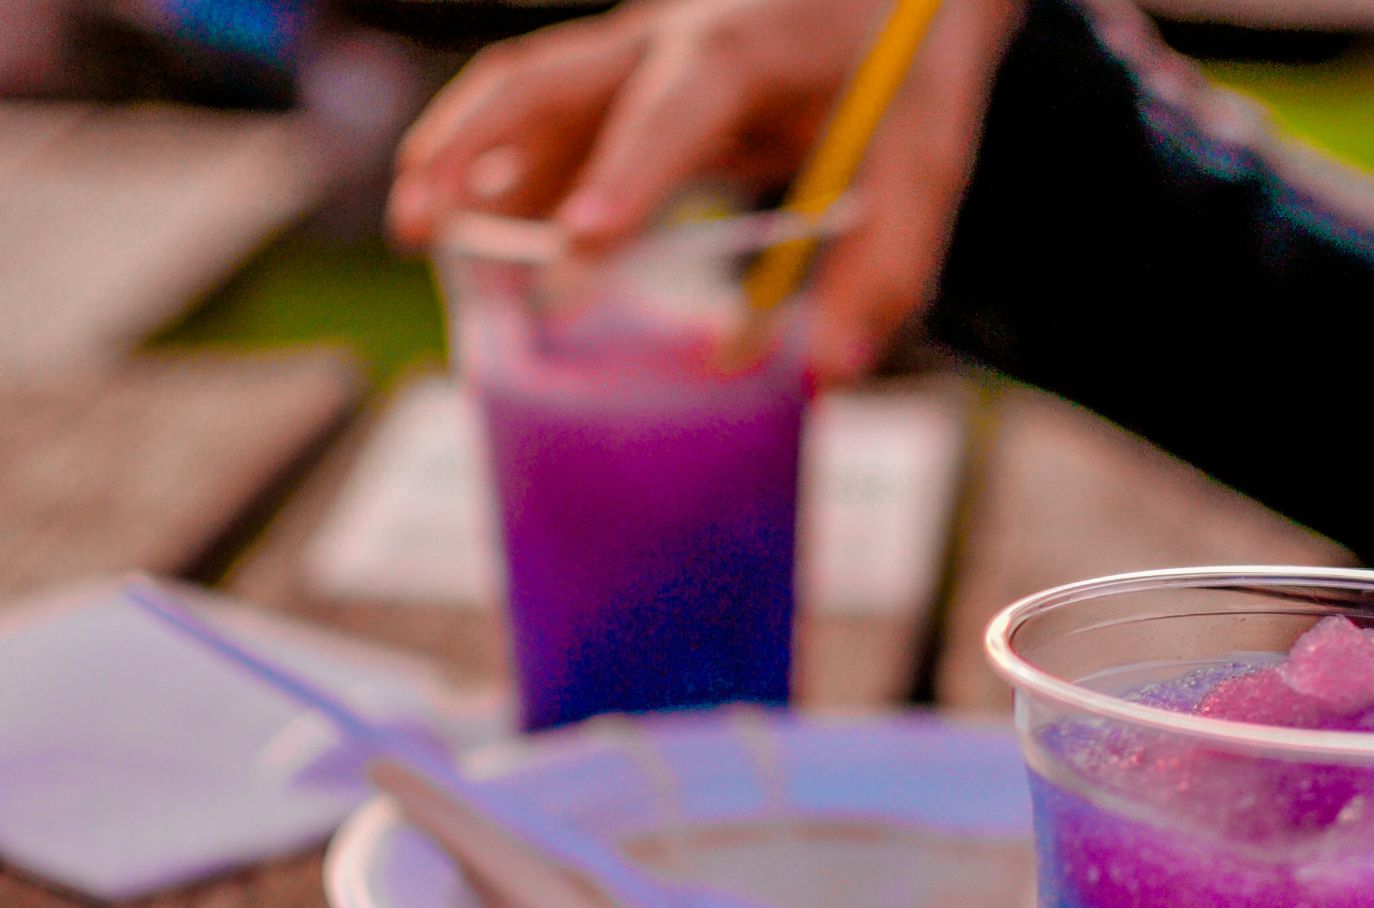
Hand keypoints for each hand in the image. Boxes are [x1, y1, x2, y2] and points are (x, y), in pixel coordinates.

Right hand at [389, 0, 1018, 379]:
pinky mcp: (625, 81)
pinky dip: (500, 179)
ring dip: (460, 157)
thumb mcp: (925, 160)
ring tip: (417, 233)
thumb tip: (831, 372)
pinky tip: (473, 245)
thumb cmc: (906, 70)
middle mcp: (671, 38)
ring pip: (524, 93)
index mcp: (748, 45)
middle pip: (546, 77)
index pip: (676, 106)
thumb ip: (887, 265)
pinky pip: (545, 126)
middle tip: (424, 226)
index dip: (628, 172)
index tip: (586, 244)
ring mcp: (636, 54)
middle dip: (475, 146)